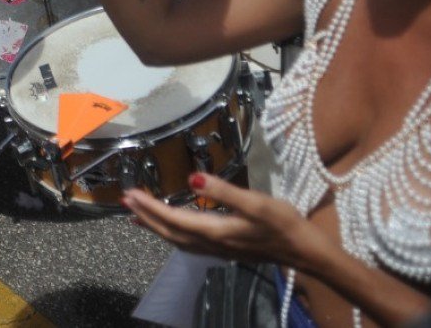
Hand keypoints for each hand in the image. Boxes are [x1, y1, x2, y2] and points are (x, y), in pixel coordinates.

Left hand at [123, 176, 320, 271]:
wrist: (305, 251)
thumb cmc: (283, 224)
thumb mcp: (255, 203)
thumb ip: (223, 191)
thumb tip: (192, 180)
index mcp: (215, 231)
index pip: (173, 219)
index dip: (150, 207)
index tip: (130, 194)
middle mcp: (212, 243)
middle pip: (170, 232)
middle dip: (146, 218)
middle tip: (125, 203)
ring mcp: (219, 249)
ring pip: (178, 240)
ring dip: (156, 227)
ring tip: (138, 216)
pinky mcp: (226, 248)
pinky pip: (189, 243)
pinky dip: (173, 234)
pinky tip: (173, 228)